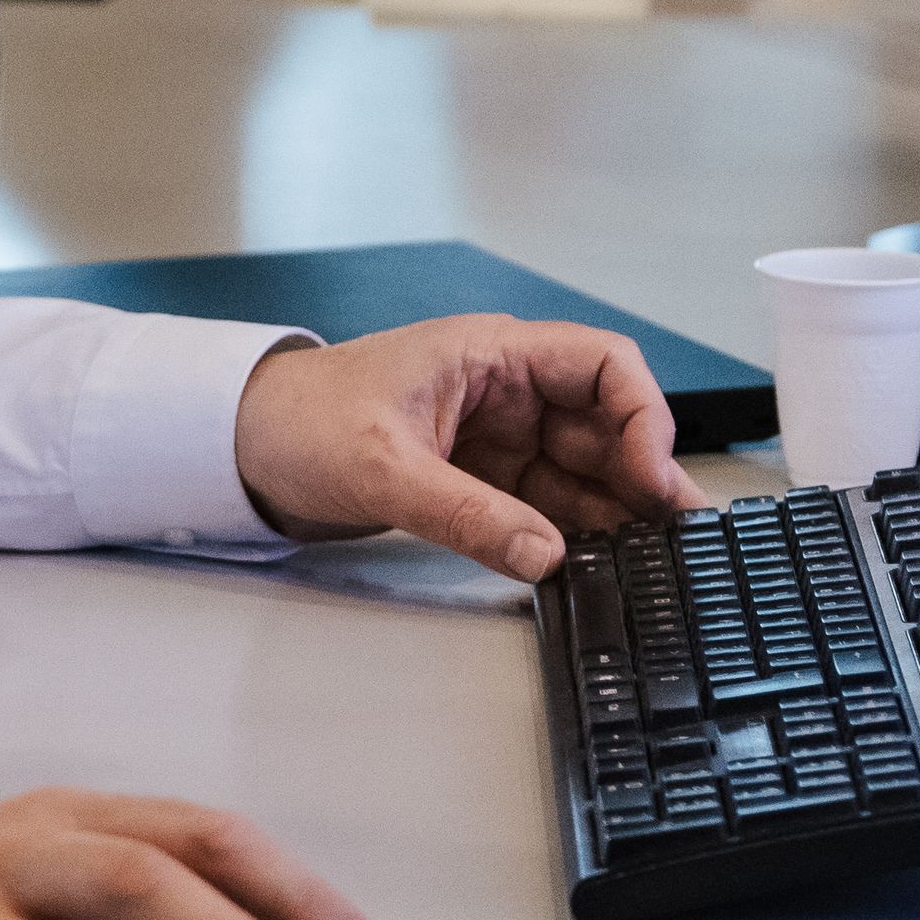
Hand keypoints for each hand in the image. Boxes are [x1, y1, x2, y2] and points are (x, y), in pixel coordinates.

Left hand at [234, 313, 692, 582]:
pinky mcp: (479, 480)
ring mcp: (496, 437)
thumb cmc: (298, 420)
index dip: (643, 417)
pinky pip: (546, 504)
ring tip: (651, 563)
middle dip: (643, 478)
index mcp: (490, 354)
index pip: (601, 365)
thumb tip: (544, 554)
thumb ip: (465, 513)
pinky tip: (597, 565)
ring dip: (615, 513)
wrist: (242, 444)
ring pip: (583, 471)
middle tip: (677, 541)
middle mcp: (505, 391)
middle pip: (605, 426)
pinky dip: (572, 533)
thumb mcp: (382, 468)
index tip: (652, 478)